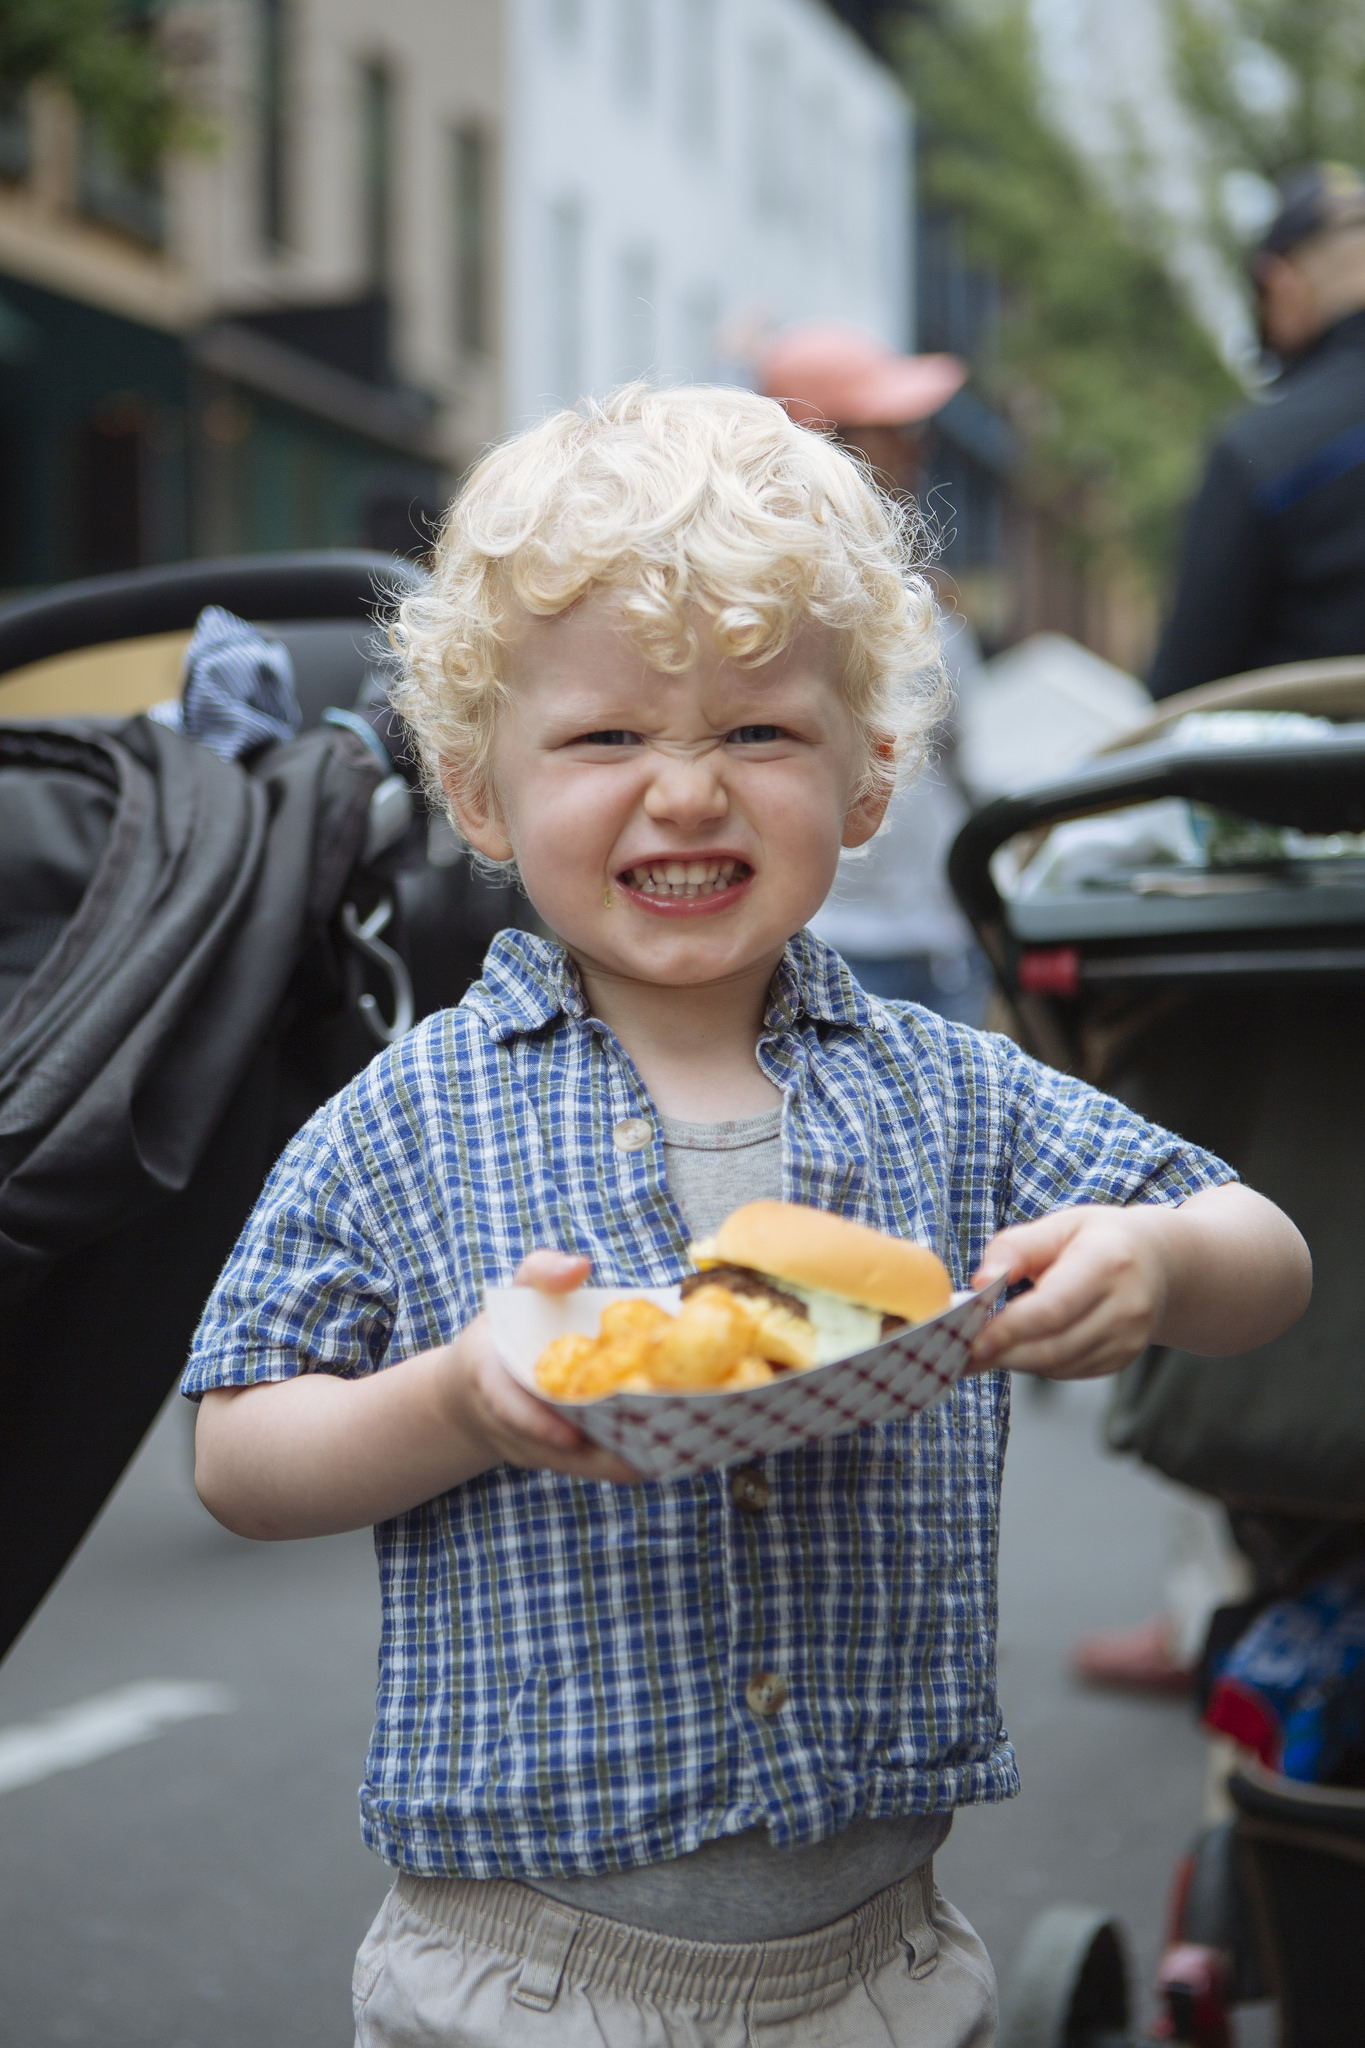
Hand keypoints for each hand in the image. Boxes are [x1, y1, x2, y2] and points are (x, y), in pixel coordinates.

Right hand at [438, 1250, 641, 1482]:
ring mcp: (525, 1446)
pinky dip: (617, 1466)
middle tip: (645, 1450)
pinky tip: (662, 1458)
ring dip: (614, 1466)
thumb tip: (580, 1266)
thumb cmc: (506, 1326)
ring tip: (665, 1457)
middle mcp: (504, 1421)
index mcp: (488, 1375)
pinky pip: (582, 1468)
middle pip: (549, 1448)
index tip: (570, 1437)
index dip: (534, 1424)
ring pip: (571, 1465)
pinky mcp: (549, 1460)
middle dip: (594, 1454)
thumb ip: (543, 1272)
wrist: (474, 1382)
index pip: (505, 1405)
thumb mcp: (517, 1291)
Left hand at [968, 1205, 1171, 1379]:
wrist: (1158, 1263)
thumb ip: (1015, 1249)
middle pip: (1052, 1345)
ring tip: (982, 1349)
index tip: (969, 1337)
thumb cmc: (1099, 1239)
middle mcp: (1126, 1306)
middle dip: (1001, 1352)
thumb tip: (980, 1281)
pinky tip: (1019, 1347)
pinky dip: (1037, 1364)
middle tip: (960, 1351)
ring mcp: (1129, 1339)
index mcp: (1108, 1262)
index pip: (1052, 1308)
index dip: (1008, 1329)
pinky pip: (1068, 1371)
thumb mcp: (1058, 1225)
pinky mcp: (1122, 1360)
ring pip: (1057, 1365)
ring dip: (1014, 1361)